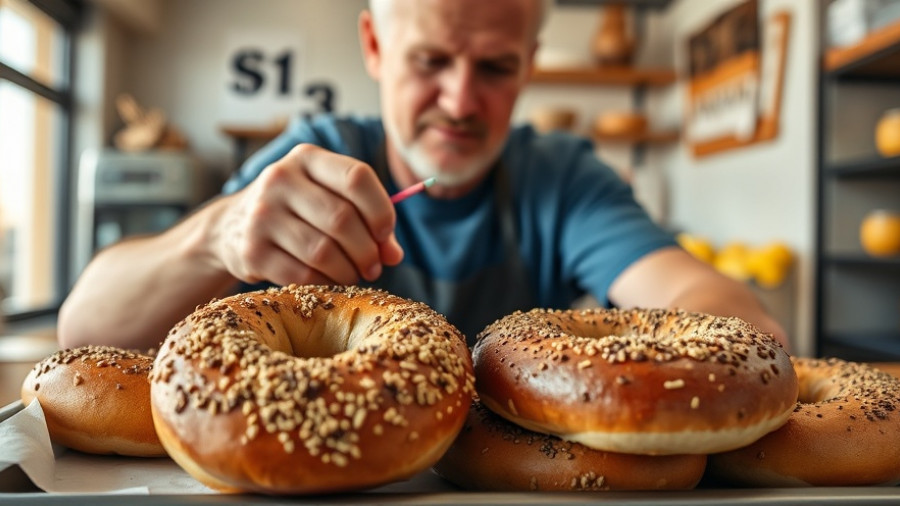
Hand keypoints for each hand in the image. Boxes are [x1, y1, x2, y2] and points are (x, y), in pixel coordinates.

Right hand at [207, 144, 403, 285]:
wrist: (232, 226)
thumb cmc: (298, 211)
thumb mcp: (328, 198)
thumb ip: (366, 220)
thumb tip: (394, 255)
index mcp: (307, 158)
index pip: (357, 177)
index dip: (381, 210)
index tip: (385, 234)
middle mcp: (280, 179)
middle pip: (342, 218)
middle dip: (367, 250)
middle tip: (374, 265)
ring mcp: (261, 214)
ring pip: (323, 251)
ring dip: (349, 270)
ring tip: (354, 274)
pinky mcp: (252, 250)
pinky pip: (303, 274)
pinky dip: (325, 283)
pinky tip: (330, 280)